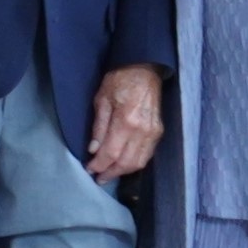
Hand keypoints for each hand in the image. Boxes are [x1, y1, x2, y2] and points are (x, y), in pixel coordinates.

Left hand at [85, 62, 162, 181]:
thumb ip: (98, 127)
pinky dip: (135, 163)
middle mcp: (142, 131)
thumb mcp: (101, 100)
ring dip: (123, 171)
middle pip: (126, 162)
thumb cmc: (119, 80)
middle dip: (111, 173)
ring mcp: (153, 133)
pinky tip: (124, 164)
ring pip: (139, 162)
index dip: (99, 165)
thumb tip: (93, 150)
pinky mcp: (158, 132)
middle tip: (98, 178)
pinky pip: (147, 155)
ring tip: (109, 174)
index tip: (89, 170)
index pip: (111, 153)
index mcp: (126, 121)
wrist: (144, 69)